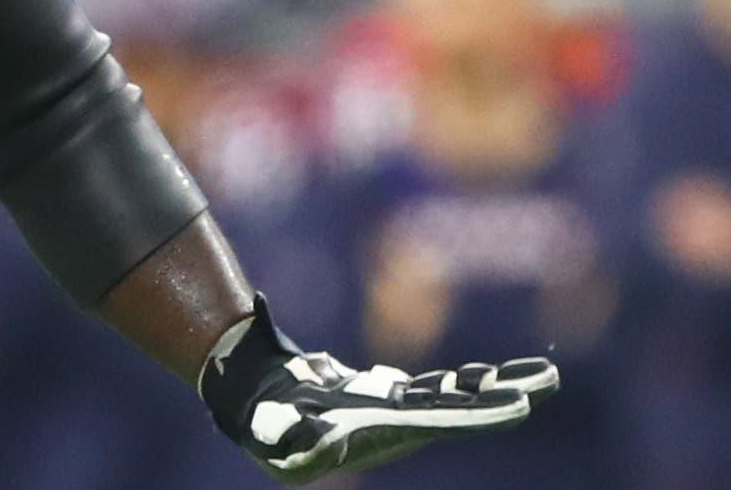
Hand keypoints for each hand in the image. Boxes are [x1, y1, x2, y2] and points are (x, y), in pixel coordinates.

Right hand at [197, 294, 558, 483]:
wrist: (257, 411)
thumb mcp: (269, 434)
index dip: (481, 413)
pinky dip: (465, 380)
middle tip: (551, 379)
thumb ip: (286, 435)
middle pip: (464, 406)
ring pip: (457, 395)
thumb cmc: (263, 424)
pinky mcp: (389, 397)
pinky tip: (489, 375)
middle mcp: (400, 422)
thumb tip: (312, 433)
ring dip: (497, 384)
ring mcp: (397, 409)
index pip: (442, 419)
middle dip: (506, 393)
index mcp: (381, 430)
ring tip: (543, 373)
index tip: (521, 407)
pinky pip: (437, 388)